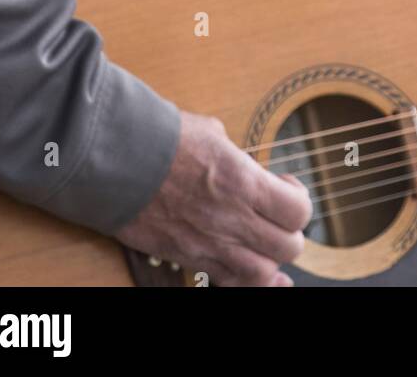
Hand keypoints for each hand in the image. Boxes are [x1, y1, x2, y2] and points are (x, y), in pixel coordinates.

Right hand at [113, 109, 311, 286]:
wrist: (117, 160)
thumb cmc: (163, 137)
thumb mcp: (213, 134)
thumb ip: (237, 158)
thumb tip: (245, 166)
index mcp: (242, 181)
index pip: (297, 211)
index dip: (299, 201)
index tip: (285, 186)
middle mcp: (231, 218)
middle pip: (288, 246)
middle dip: (289, 231)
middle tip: (276, 214)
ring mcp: (209, 243)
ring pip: (262, 273)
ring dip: (270, 259)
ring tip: (262, 242)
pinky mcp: (187, 256)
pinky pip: (228, 281)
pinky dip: (244, 278)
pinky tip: (250, 269)